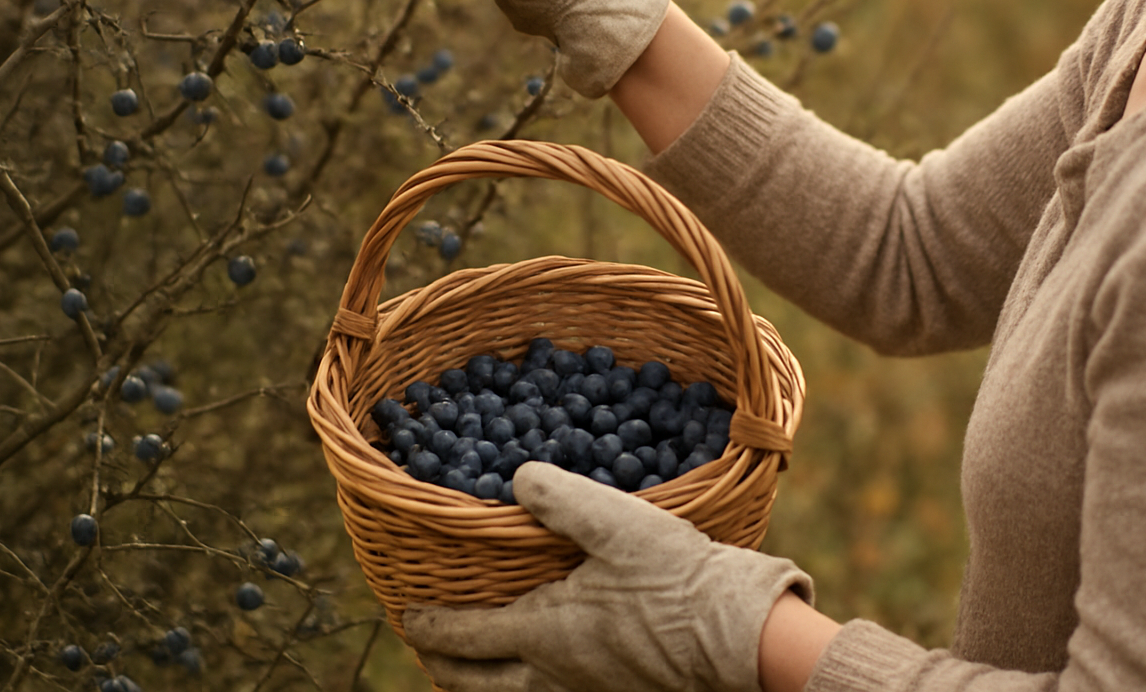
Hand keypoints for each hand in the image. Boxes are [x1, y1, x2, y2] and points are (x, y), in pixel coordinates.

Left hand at [402, 462, 812, 691]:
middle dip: (443, 666)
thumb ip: (560, 497)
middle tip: (430, 645)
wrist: (736, 635)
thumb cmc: (676, 578)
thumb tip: (517, 475)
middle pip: (472, 685)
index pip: (462, 638)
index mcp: (542, 633)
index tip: (408, 613)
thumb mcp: (615, 522)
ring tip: (475, 665)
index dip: (428, 626)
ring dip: (480, 684)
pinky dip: (522, 690)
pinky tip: (541, 671)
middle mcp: (550, 677)